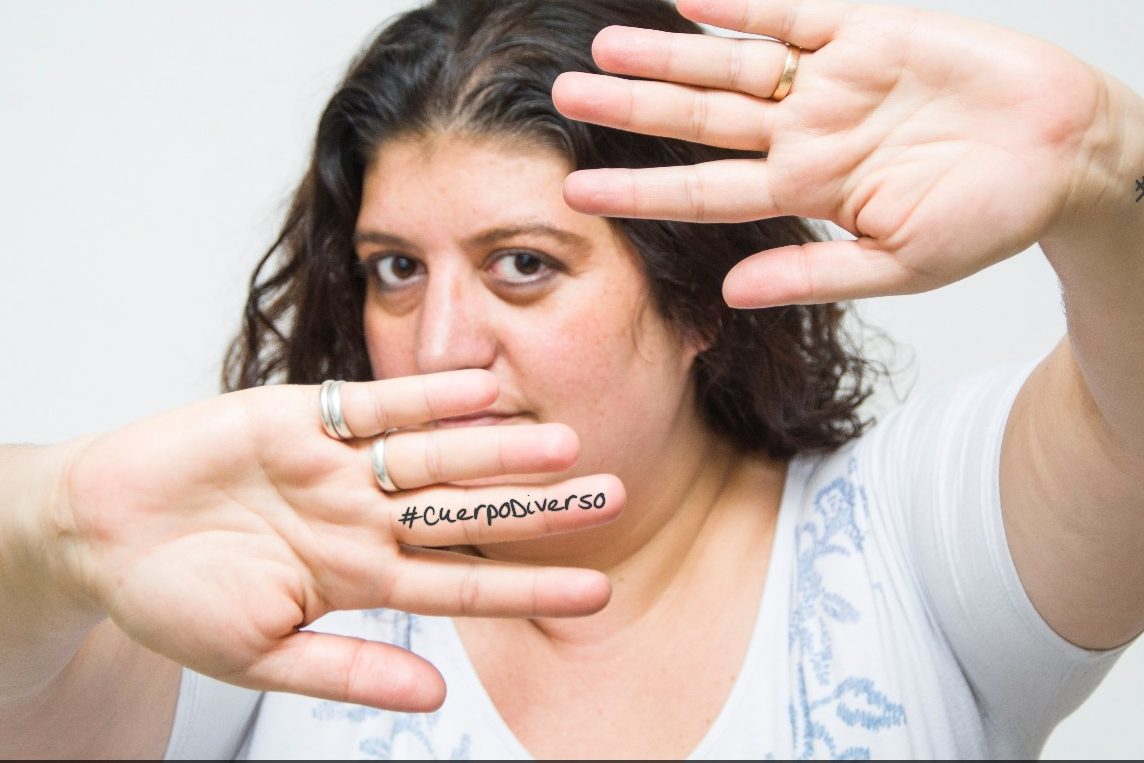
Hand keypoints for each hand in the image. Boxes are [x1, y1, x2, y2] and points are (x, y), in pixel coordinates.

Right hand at [51, 369, 622, 710]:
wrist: (99, 529)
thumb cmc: (171, 598)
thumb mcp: (260, 654)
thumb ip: (348, 670)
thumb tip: (432, 702)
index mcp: (359, 580)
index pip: (465, 587)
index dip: (529, 588)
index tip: (597, 590)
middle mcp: (364, 519)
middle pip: (470, 514)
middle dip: (540, 509)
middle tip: (614, 497)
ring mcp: (342, 467)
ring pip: (438, 457)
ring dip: (500, 449)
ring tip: (566, 443)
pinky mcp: (308, 417)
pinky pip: (380, 405)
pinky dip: (428, 396)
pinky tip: (483, 390)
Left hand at [553, 0, 1108, 306]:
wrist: (1064, 150)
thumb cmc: (990, 218)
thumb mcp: (901, 265)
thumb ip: (813, 273)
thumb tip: (730, 294)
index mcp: (807, 193)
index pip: (702, 193)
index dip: (638, 192)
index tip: (576, 196)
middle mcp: (804, 135)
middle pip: (697, 121)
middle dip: (630, 109)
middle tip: (564, 99)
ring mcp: (830, 83)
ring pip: (728, 66)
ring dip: (666, 56)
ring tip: (603, 47)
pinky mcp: (866, 33)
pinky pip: (788, 13)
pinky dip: (738, 5)